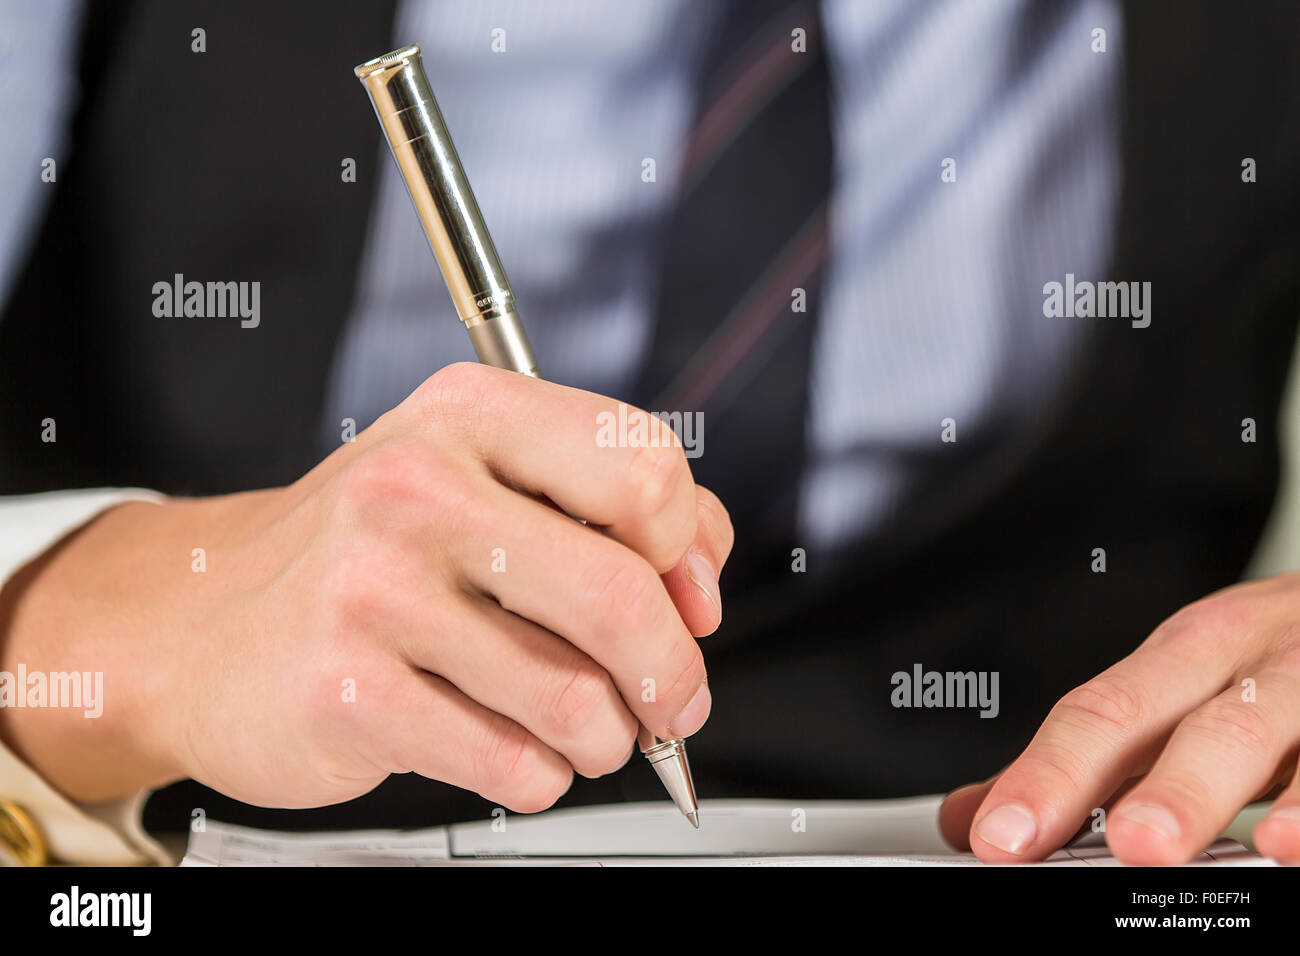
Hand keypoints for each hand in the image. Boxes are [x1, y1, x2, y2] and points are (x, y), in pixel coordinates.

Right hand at [0, 363, 731, 812]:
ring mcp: (373, 588)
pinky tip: (510, 750)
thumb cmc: (369, 553)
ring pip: (577, 698)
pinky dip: (539, 775)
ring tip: (583, 728)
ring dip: (605, 737)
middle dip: (674, 674)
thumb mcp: (483, 479)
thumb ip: (610, 505)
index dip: (691, 550)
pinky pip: (513, 763)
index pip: (643, 465)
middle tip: (674, 702)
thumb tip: (704, 578)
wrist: (202, 622)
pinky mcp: (346, 690)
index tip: (689, 599)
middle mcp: (417, 485)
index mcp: (470, 413)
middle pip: (623, 594)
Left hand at [939, 574, 1299, 863]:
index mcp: (1183, 656)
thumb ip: (1083, 762)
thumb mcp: (1178, 691)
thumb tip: (970, 818)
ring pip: (1262, 731)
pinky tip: (1289, 845)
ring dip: (1214, 790)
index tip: (998, 836)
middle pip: (1187, 720)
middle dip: (1147, 786)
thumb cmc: (1270, 660)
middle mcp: (1249, 663)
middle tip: (1116, 845)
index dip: (1046, 776)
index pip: (1100, 714)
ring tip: (1170, 845)